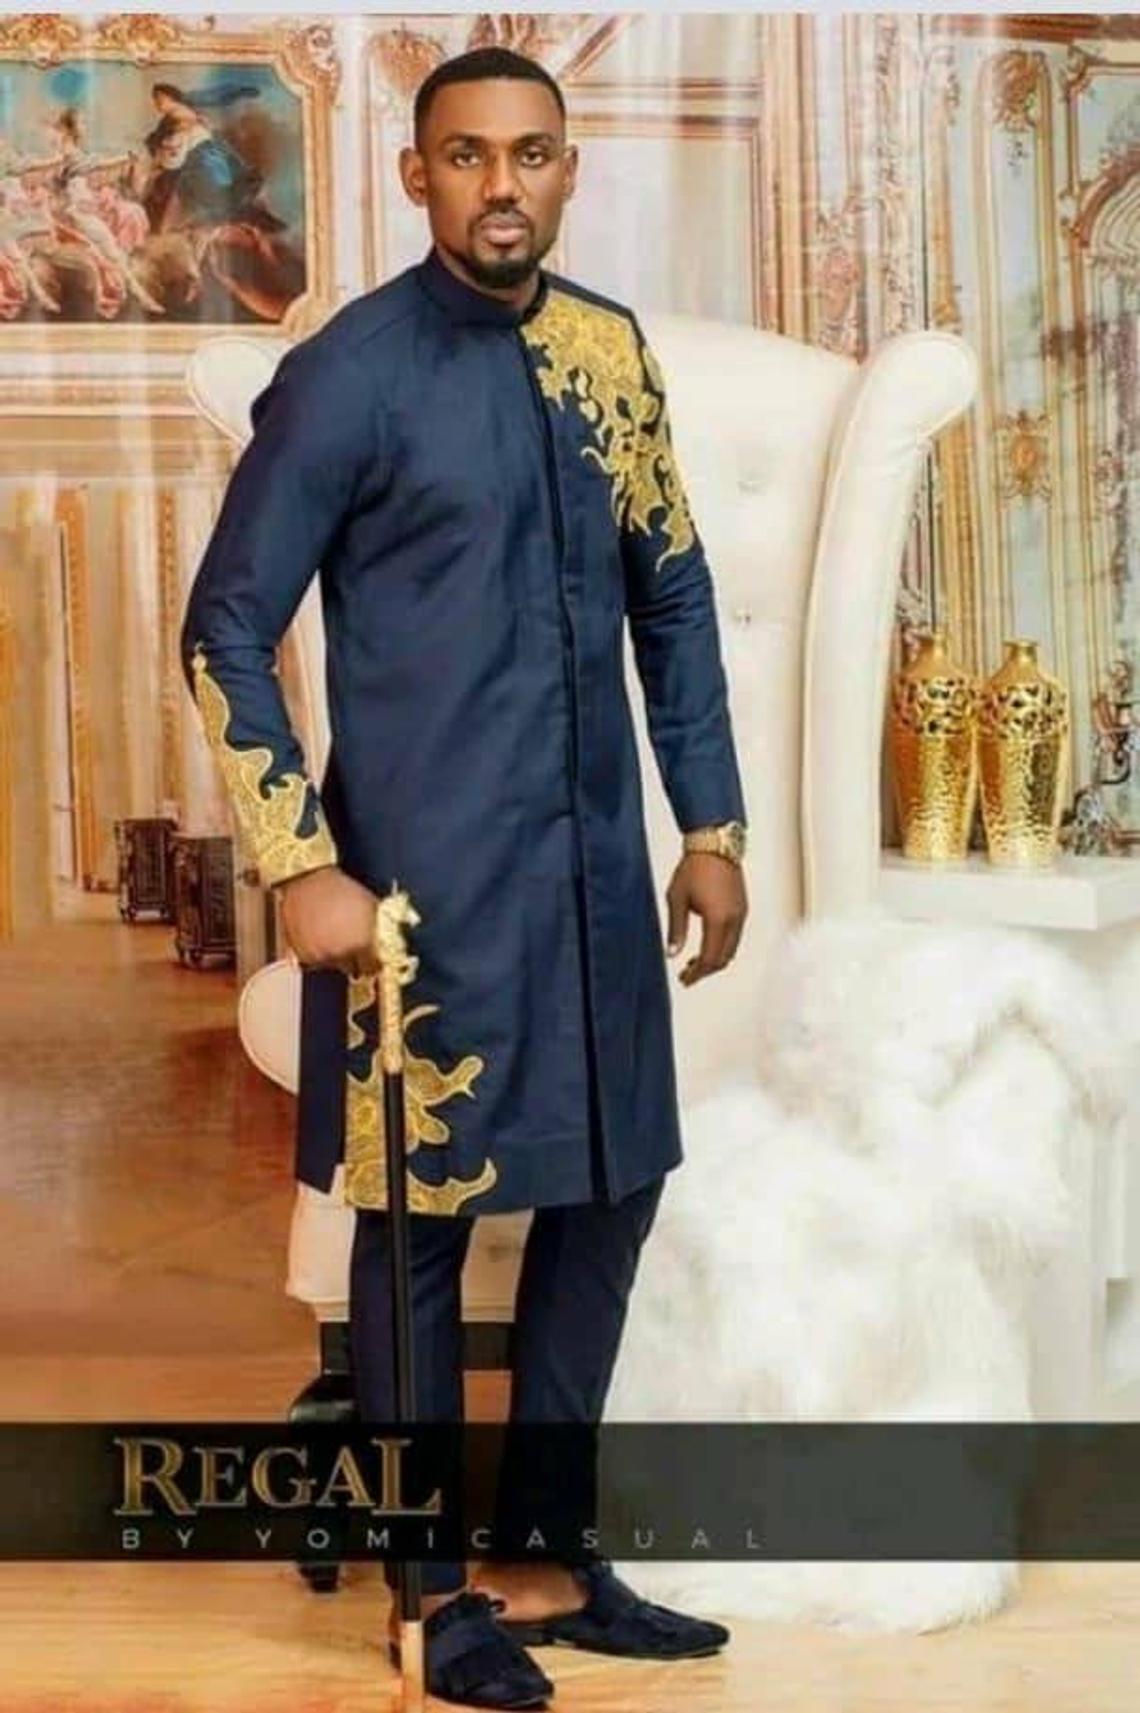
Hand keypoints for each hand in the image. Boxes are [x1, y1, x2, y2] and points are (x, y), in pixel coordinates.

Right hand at [275, 865, 379, 977]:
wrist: (308, 880)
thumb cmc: (341, 889)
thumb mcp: (370, 905)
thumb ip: (379, 930)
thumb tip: (386, 946)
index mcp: (362, 943)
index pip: (373, 967)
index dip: (374, 962)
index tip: (372, 958)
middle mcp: (342, 954)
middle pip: (353, 969)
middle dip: (355, 960)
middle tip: (351, 943)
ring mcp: (320, 956)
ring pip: (333, 965)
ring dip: (335, 956)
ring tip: (332, 935)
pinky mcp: (303, 954)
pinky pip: (314, 962)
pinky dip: (317, 953)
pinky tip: (319, 935)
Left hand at [665, 852, 747, 986]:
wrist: (714, 844)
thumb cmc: (694, 867)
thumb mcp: (676, 899)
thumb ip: (676, 929)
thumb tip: (671, 953)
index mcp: (718, 919)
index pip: (710, 959)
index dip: (697, 974)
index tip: (684, 979)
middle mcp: (734, 919)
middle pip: (724, 959)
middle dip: (706, 971)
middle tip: (687, 975)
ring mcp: (741, 914)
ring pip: (731, 949)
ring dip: (715, 960)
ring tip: (694, 962)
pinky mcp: (742, 908)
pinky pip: (735, 937)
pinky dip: (722, 947)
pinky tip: (707, 945)